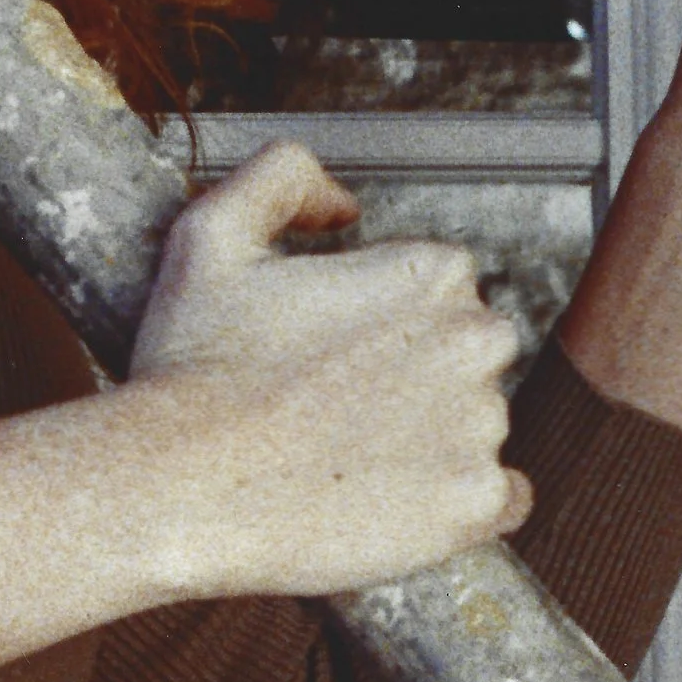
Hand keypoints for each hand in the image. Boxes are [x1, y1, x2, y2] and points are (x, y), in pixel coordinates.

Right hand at [129, 140, 530, 595]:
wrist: (181, 487)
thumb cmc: (193, 367)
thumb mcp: (214, 231)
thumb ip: (284, 178)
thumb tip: (345, 206)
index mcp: (431, 272)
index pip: (437, 290)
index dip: (377, 321)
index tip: (329, 352)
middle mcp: (476, 341)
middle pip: (466, 355)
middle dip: (416, 376)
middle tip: (336, 408)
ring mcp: (481, 426)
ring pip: (475, 428)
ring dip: (430, 440)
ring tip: (346, 460)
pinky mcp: (475, 503)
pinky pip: (500, 502)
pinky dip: (457, 503)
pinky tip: (395, 503)